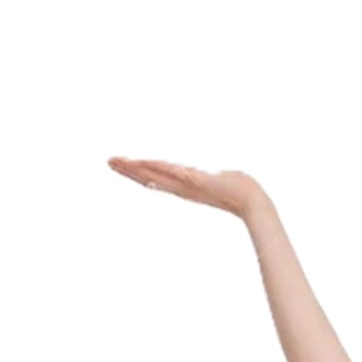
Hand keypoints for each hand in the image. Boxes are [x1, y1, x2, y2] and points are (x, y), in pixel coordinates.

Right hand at [107, 156, 264, 219]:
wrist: (252, 200)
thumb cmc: (237, 189)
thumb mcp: (215, 181)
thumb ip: (207, 178)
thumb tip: (205, 177)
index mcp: (183, 186)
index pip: (154, 177)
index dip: (136, 172)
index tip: (119, 164)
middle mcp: (183, 187)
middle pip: (150, 177)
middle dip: (129, 169)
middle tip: (109, 161)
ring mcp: (190, 185)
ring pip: (159, 175)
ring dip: (140, 168)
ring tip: (122, 161)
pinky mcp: (200, 182)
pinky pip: (177, 173)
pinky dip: (163, 169)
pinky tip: (150, 164)